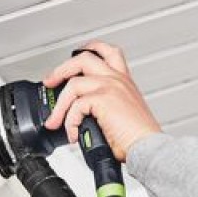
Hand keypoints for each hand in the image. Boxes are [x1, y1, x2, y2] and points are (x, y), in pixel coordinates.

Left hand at [43, 40, 161, 161]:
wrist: (148, 147)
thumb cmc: (138, 137)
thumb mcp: (123, 113)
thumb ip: (105, 106)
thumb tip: (82, 116)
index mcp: (124, 81)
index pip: (108, 52)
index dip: (89, 49)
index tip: (73, 58)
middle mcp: (117, 79)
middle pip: (83, 59)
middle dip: (61, 70)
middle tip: (50, 81)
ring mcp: (110, 87)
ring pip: (73, 84)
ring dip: (59, 106)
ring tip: (55, 121)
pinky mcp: (103, 99)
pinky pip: (75, 106)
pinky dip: (69, 122)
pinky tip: (73, 134)